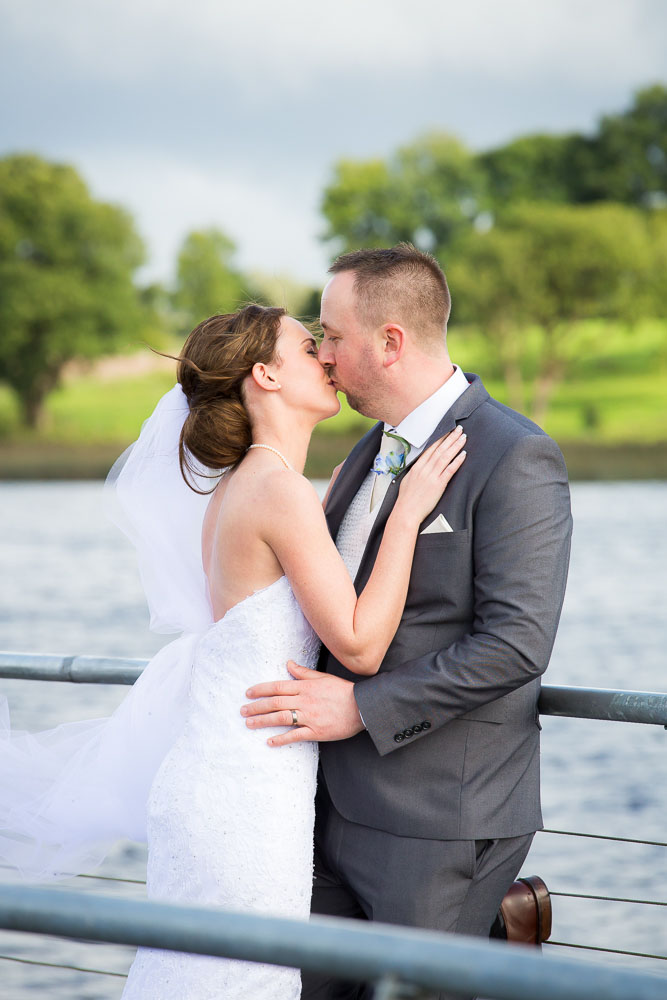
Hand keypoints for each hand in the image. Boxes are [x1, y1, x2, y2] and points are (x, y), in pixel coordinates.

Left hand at [240, 661, 364, 746]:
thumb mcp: (323, 677)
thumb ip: (303, 672)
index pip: (278, 686)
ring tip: (249, 723)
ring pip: (281, 718)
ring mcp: (310, 717)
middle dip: (256, 706)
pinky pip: (296, 736)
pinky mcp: (317, 731)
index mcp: (305, 687)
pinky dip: (281, 739)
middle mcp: (305, 701)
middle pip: (275, 703)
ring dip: (263, 721)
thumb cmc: (343, 691)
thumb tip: (288, 663)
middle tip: (242, 710)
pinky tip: (269, 741)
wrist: (362, 706)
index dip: (261, 690)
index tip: (248, 693)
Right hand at [395, 426, 465, 523]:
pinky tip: (464, 454)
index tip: (448, 431)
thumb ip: (416, 471)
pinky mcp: (438, 485)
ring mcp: (431, 476)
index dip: (440, 438)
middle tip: (459, 429)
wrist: (407, 511)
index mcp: (417, 467)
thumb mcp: (408, 480)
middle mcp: (424, 469)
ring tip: (463, 438)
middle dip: (450, 438)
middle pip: (439, 449)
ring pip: (445, 457)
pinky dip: (457, 461)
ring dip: (455, 446)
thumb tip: (421, 465)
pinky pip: (450, 470)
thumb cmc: (406, 499)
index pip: (430, 448)